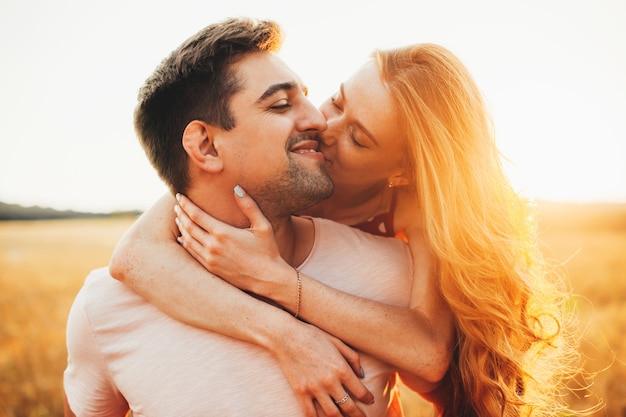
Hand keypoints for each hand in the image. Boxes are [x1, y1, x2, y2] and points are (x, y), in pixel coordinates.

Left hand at [175, 189, 292, 295]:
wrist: (268, 279)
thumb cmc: (268, 251)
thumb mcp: (263, 226)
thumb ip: (249, 206)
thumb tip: (237, 187)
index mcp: (223, 233)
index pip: (197, 215)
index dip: (186, 204)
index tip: (180, 196)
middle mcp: (213, 246)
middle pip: (189, 226)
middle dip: (181, 214)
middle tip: (177, 205)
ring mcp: (210, 259)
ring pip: (188, 240)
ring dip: (182, 228)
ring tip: (178, 218)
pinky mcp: (211, 269)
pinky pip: (193, 254)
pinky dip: (185, 244)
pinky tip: (183, 238)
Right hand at [272, 321, 374, 416]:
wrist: (287, 336)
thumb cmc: (313, 336)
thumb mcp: (337, 342)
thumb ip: (353, 358)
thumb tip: (362, 375)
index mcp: (341, 369)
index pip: (361, 392)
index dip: (368, 399)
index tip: (370, 401)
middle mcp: (330, 381)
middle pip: (349, 407)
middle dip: (358, 415)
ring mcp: (314, 389)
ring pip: (332, 414)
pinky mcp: (300, 392)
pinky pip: (311, 414)